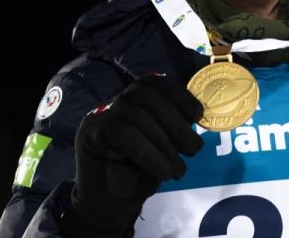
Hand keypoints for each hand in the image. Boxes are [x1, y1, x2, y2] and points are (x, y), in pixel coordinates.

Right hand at [59, 75, 203, 236]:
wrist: (109, 206)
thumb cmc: (140, 173)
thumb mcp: (164, 146)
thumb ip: (173, 127)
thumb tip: (196, 115)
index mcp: (134, 100)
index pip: (154, 82)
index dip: (178, 94)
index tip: (198, 115)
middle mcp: (115, 102)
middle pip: (146, 95)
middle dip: (175, 122)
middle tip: (194, 150)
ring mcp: (99, 114)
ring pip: (137, 116)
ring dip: (165, 144)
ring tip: (178, 171)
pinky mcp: (89, 132)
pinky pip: (123, 134)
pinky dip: (148, 153)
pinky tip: (162, 172)